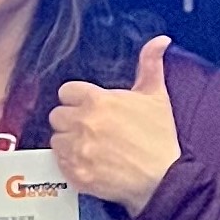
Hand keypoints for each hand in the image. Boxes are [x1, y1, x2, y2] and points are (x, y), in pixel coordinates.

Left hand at [48, 34, 181, 211]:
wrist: (163, 179)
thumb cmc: (160, 138)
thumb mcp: (157, 97)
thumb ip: (151, 64)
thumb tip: (160, 41)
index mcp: (98, 101)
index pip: (66, 92)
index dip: (76, 99)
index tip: (87, 107)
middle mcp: (83, 123)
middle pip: (57, 116)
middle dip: (70, 121)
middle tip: (88, 129)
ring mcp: (78, 149)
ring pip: (56, 140)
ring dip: (68, 143)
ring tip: (88, 148)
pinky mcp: (76, 173)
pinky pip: (59, 163)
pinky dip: (70, 164)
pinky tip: (88, 163)